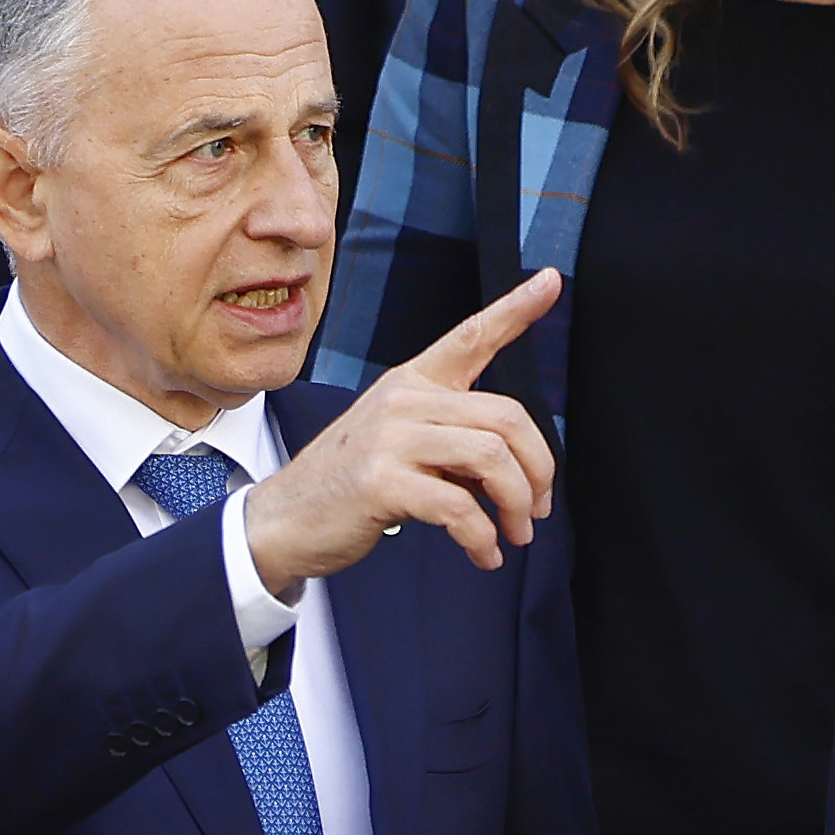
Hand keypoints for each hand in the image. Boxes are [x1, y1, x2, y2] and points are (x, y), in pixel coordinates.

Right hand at [240, 272, 562, 588]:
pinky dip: (482, 538)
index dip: (515, 309)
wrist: (284, 519)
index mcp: (412, 382)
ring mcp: (389, 438)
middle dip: (538, 468)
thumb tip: (517, 470)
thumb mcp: (400, 442)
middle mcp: (404, 399)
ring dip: (516, 504)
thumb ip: (452, 438)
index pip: (470, 336)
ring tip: (514, 533)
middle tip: (537, 509)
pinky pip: (459, 508)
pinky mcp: (380, 482)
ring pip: (491, 458)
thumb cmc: (350, 483)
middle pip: (506, 417)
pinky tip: (484, 554)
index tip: (551, 280)